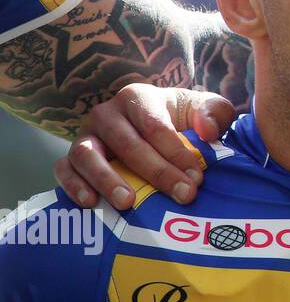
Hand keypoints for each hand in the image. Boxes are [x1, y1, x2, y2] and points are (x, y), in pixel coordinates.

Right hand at [55, 84, 236, 209]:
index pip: (155, 126)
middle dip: (157, 172)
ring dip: (107, 179)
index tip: (197, 178)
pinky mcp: (69, 157)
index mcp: (138, 98)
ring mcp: (84, 136)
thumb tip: (207, 130)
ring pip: (86, 155)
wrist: (152, 129)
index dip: (176, 153)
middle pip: (127, 144)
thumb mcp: (204, 109)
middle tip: (181, 195)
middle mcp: (106, 113)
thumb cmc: (181, 120)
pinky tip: (91, 203)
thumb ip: (215, 112)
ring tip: (128, 203)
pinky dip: (73, 186)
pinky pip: (63, 170)